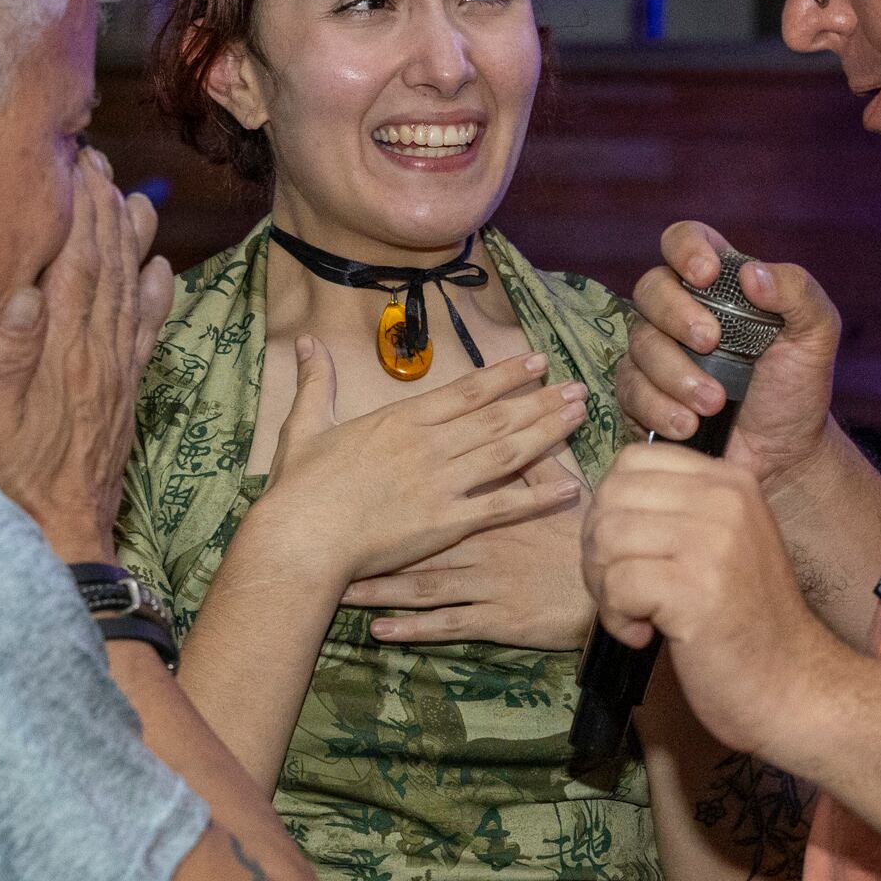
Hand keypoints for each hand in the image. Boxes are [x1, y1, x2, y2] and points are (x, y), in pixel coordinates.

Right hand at [0, 151, 171, 562]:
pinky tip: (162, 272)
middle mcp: (97, 355)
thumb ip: (4, 357)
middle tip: (99, 160)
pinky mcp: (123, 396)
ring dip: (133, 241)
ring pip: (130, 292)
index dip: (80, 209)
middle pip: (108, 267)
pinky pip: (145, 335)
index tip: (78, 162)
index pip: (76, 263)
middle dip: (105, 208)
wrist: (60, 539)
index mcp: (62, 352)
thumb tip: (21, 290)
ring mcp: (115, 375)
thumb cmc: (8, 484)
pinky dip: (156, 297)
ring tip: (137, 198)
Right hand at [249, 341, 588, 587]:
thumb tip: (305, 343)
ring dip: (547, 432)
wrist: (303, 537)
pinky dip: (537, 496)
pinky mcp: (447, 523)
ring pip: (508, 452)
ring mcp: (442, 483)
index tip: (536, 362)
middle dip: (541, 400)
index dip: (506, 375)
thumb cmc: (300, 487)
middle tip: (579, 387)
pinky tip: (568, 486)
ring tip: (579, 417)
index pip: (467, 390)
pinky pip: (502, 506)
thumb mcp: (305, 426)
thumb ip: (315, 383)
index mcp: (403, 420)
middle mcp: (431, 445)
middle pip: (498, 417)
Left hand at [341, 457, 591, 648]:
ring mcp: (486, 583)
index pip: (436, 490)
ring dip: (381, 589)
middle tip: (325, 537)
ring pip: (423, 584)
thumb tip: (519, 428)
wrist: (612, 592)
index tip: (351, 482)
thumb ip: (534, 465)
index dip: (394, 485)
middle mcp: (482, 543)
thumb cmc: (584, 540)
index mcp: (491, 509)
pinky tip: (379, 631)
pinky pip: (446, 625)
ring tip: (341, 589)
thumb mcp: (564, 493)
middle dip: (372, 539)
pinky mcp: (495, 619)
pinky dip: (412, 628)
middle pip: (417, 539)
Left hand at [582, 444, 837, 759]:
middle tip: (623, 593)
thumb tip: (602, 502)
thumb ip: (674, 513)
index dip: (611, 508)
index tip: (631, 555)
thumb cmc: (746, 624)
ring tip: (635, 616)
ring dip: (604, 587)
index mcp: (730, 481)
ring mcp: (712, 542)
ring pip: (606, 539)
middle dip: (598, 551)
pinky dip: (616, 619)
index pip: (632, 461)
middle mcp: (724, 499)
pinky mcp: (695, 588)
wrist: (793, 686)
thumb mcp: (722, 544)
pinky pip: (616, 585)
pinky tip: (644, 636)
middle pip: (611, 498)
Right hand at [615, 222, 843, 491]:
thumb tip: (753, 273)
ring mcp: (656, 353)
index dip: (686, 249)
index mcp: (720, 285)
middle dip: (677, 315)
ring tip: (714, 403)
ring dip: (676, 374)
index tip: (706, 275)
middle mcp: (679, 312)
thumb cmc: (797, 388)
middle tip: (711, 343)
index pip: (685, 240)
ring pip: (639, 344)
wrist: (783, 456)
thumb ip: (798, 293)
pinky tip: (689, 425)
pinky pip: (629, 390)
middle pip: (650, 289)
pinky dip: (659, 407)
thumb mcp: (816, 335)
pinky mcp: (642, 394)